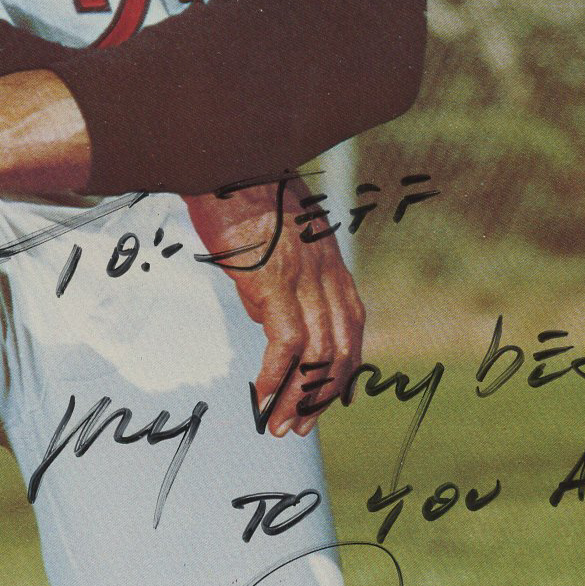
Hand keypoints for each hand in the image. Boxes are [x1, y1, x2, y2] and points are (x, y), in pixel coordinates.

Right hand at [185, 178, 364, 436]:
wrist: (232, 157)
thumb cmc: (243, 191)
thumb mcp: (276, 237)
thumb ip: (278, 277)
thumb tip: (265, 314)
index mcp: (330, 264)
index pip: (352, 329)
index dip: (348, 370)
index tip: (338, 400)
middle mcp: (326, 276)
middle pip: (340, 351)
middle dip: (322, 397)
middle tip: (299, 427)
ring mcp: (304, 280)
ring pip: (317, 357)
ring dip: (298, 399)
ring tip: (278, 425)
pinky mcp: (275, 283)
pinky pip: (285, 346)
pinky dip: (275, 377)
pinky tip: (260, 396)